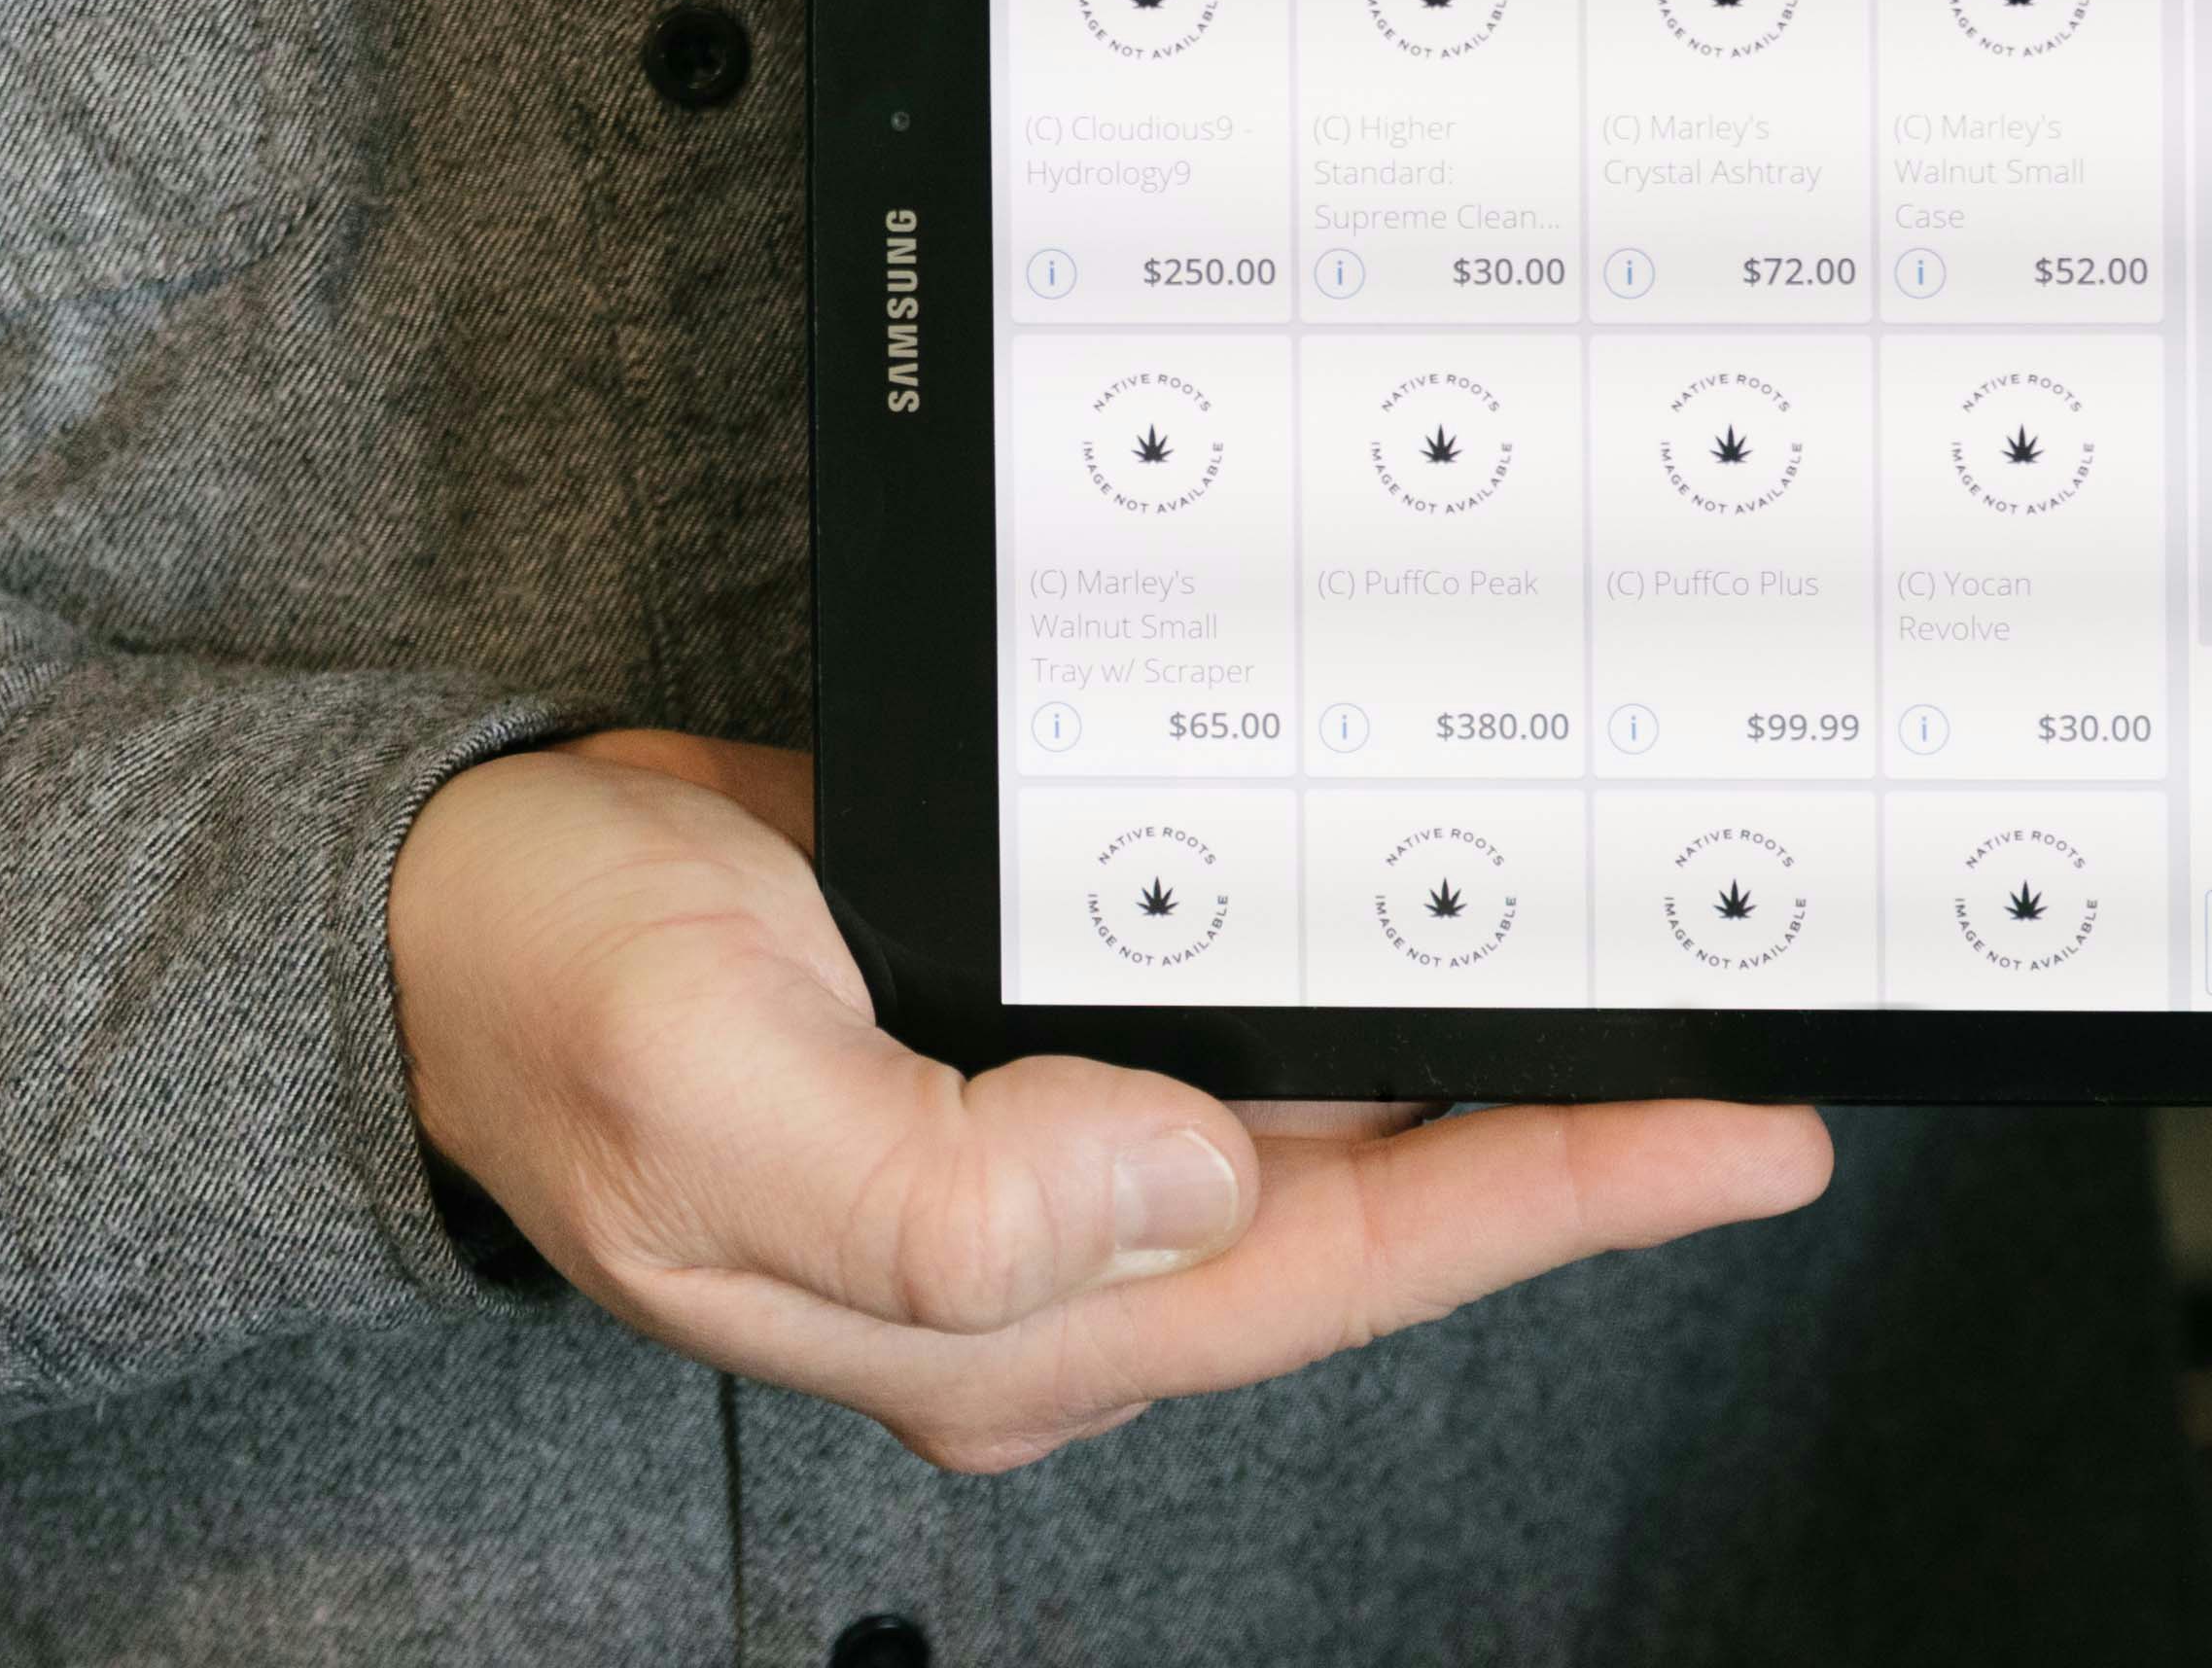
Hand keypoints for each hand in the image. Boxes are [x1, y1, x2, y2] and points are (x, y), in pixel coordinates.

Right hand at [394, 731, 1829, 1470]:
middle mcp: (1056, 1258)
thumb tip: (1176, 1168)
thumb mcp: (709, 1088)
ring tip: (1673, 971)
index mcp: (1004, 1315)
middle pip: (1387, 1206)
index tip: (1752, 1133)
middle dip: (1587, 1127)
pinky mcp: (1032, 1029)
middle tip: (1777, 1037)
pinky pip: (1244, 1012)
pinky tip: (1447, 898)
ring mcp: (1049, 1150)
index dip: (1565, 1194)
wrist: (434, 906)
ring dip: (1495, 1042)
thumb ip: (937, 1180)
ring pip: (1336, 1109)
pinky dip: (1365, 956)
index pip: (1351, 1262)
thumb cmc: (539, 998)